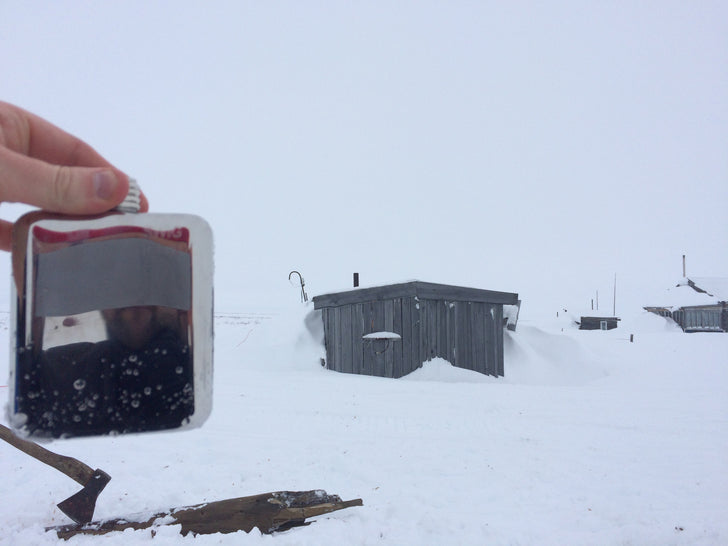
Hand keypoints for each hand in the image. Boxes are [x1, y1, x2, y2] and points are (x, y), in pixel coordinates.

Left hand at [0, 101, 148, 250]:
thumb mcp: (1, 169)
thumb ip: (54, 182)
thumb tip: (118, 188)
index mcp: (8, 125)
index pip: (73, 150)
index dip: (108, 176)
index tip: (138, 205)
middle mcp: (4, 155)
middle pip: (60, 182)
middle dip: (90, 206)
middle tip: (123, 234)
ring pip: (36, 208)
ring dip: (61, 229)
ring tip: (94, 250)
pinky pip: (7, 232)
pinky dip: (27, 246)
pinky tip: (46, 260)